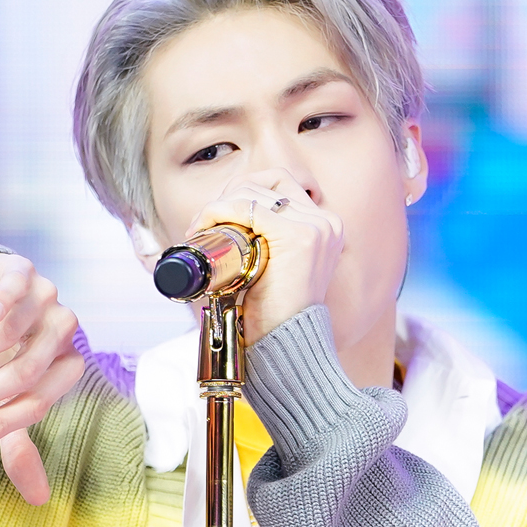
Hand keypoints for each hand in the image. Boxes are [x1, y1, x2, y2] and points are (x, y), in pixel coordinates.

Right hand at [0, 253, 83, 505]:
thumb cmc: (3, 358)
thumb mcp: (9, 401)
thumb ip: (19, 443)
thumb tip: (39, 502)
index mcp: (67, 366)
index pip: (38, 402)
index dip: (1, 424)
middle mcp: (63, 332)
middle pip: (25, 371)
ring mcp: (46, 298)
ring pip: (10, 333)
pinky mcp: (23, 271)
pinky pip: (19, 286)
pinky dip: (5, 301)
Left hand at [187, 169, 343, 346]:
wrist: (285, 344)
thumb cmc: (273, 313)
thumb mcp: (273, 268)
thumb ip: (267, 243)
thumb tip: (226, 223)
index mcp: (325, 227)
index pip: (280, 185)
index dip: (243, 192)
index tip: (216, 216)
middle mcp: (326, 222)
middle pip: (267, 182)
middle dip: (229, 194)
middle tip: (203, 222)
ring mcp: (316, 227)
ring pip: (254, 192)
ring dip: (219, 203)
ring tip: (200, 227)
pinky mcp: (299, 236)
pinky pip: (248, 208)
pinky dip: (220, 210)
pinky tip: (205, 224)